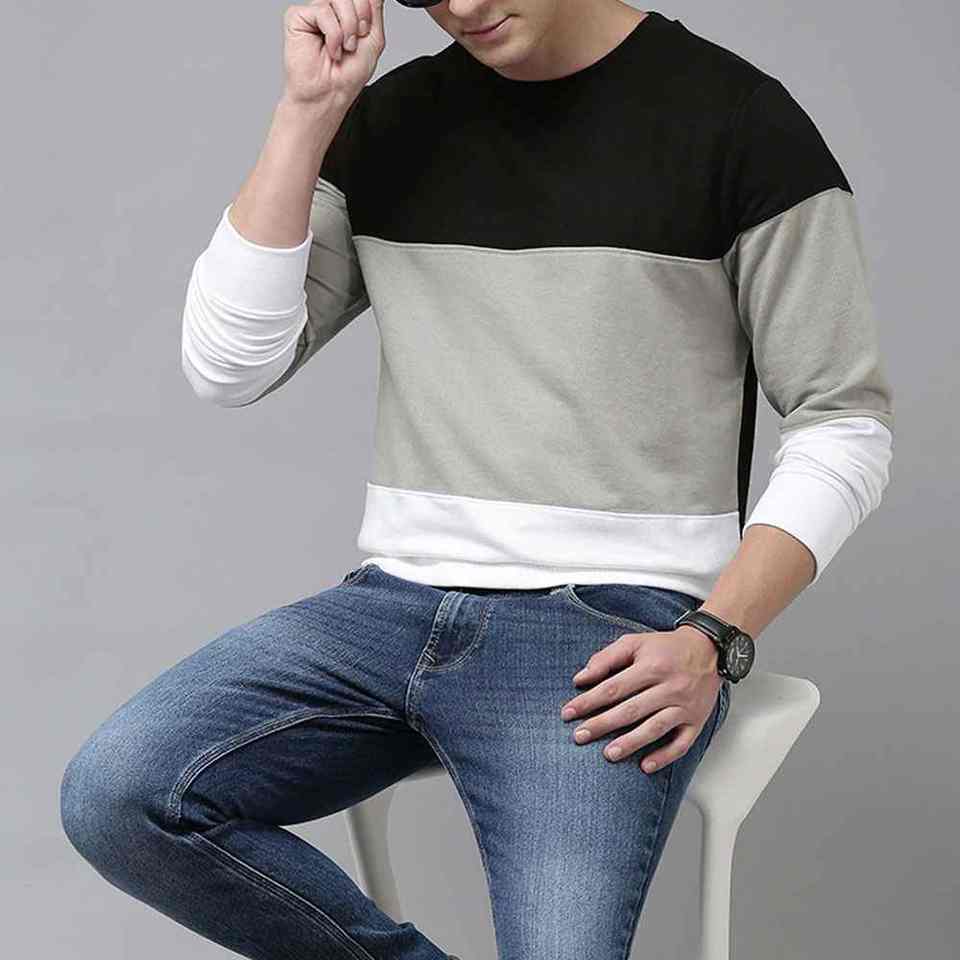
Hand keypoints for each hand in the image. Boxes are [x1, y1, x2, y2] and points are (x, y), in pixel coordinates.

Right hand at [282, 0, 385, 108]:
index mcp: (348, 13)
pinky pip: (322, 11)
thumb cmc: (347, 75)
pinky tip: (330, 49)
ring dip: (348, 27)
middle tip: (354, 42)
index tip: (365, 31)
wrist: (329, 95)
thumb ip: (375, 11)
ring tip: (344, 47)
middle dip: (360, 18)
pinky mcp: (298, 17)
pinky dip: (333, 34)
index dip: (367, 9)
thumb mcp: (373, 40)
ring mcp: (315, 12)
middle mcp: (331, 10)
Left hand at [560, 625, 721, 772]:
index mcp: (651, 666)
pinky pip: (682, 743)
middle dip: (602, 724)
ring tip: (608, 754)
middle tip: (579, 736)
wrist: (709, 649)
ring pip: (655, 728)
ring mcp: (684, 706)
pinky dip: (664, 756)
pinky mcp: (697, 721)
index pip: (614, 687)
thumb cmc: (666, 648)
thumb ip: (606, 658)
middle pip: (631, 709)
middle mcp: (669, 687)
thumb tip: (580, 679)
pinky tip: (646, 766)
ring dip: (631, 743)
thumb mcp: (635, 642)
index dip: (589, 701)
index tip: (568, 712)